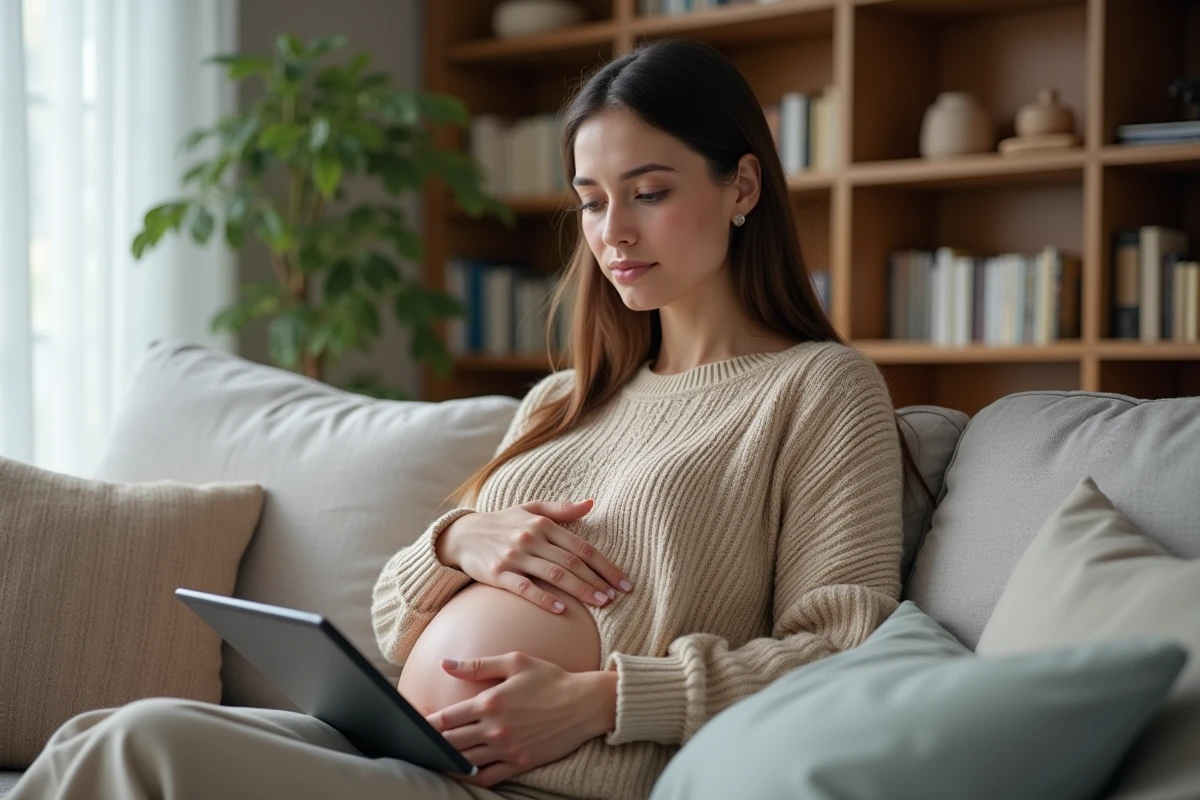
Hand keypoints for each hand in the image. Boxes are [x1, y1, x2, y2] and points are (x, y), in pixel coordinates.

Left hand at [426, 653, 611, 786]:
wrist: (584, 704)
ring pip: (466, 761)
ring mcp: (507, 748)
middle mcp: (495, 728)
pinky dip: (470, 778)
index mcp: (490, 701)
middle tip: (417, 745)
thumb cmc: (550, 678)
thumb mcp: (515, 662)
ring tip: (432, 760)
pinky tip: (460, 774)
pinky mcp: (520, 763)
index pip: (447, 718)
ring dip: (446, 761)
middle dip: (432, 743)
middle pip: (452, 741)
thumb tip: (446, 665)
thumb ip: (478, 665)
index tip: (415, 726)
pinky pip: (488, 777)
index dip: (427, 723)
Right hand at [436, 499, 632, 612]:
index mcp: (542, 524)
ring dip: (580, 590)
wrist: (462, 535)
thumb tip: (592, 503)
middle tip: (616, 597)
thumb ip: (562, 509)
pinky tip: (561, 610)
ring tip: (600, 603)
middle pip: (572, 562)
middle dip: (597, 581)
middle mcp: (531, 538)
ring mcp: (514, 556)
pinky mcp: (498, 574)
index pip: (581, 547)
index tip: (623, 581)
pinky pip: (524, 587)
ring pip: (554, 575)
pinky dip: (543, 598)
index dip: (605, 565)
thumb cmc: (502, 523)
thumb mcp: (530, 509)